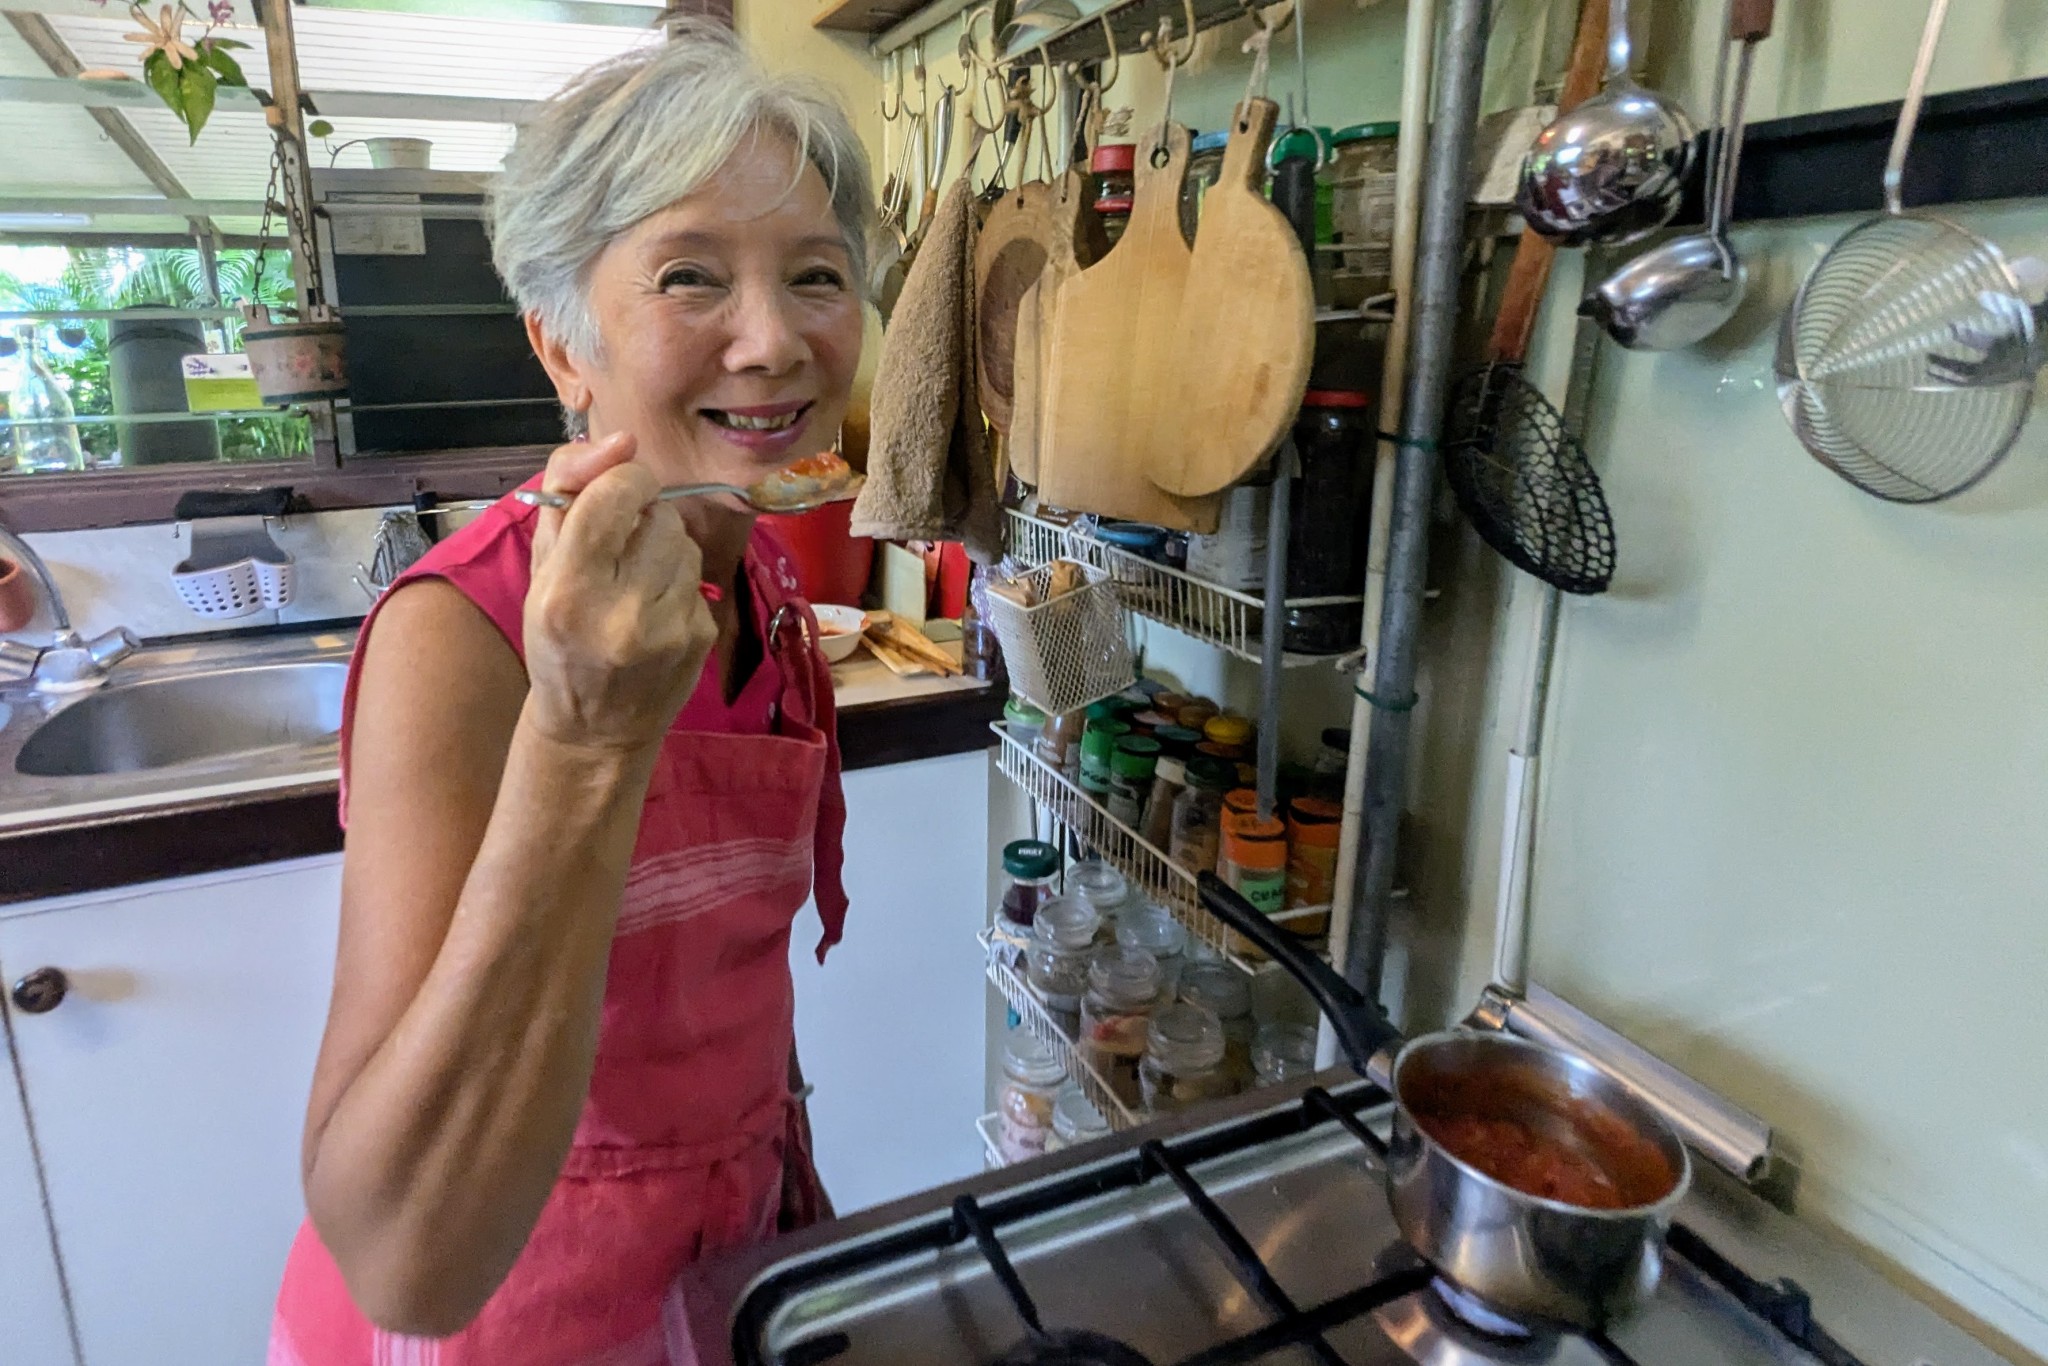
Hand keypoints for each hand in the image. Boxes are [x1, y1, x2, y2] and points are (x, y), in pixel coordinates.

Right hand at [522, 433, 715, 753]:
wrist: (595, 729)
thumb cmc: (558, 638)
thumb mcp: (541, 564)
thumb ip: (569, 490)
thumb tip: (622, 441)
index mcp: (568, 590)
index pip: (617, 495)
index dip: (622, 481)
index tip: (614, 495)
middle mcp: (621, 611)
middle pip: (658, 514)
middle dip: (642, 519)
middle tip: (619, 553)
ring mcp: (668, 629)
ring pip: (685, 543)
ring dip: (663, 549)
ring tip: (635, 585)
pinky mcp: (699, 638)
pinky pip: (698, 579)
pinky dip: (678, 583)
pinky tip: (654, 612)